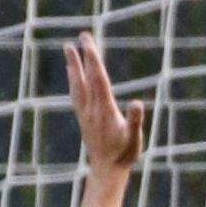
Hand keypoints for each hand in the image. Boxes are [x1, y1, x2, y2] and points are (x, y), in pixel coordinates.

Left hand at [64, 36, 148, 186]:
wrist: (106, 171)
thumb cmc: (124, 155)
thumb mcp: (134, 139)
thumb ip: (135, 121)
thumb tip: (137, 103)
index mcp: (105, 109)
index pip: (98, 78)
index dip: (93, 59)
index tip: (88, 42)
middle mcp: (92, 109)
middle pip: (86, 77)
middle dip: (83, 56)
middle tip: (81, 35)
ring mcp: (85, 113)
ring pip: (77, 84)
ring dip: (73, 65)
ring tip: (68, 48)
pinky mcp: (83, 118)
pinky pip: (76, 93)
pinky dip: (74, 79)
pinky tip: (73, 74)